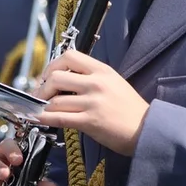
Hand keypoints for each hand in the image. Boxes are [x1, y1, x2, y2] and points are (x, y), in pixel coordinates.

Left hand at [33, 49, 149, 156]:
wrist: (146, 128)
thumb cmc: (130, 108)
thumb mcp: (114, 82)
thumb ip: (91, 77)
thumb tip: (64, 80)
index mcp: (101, 70)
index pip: (69, 56)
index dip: (52, 65)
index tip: (47, 76)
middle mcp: (96, 83)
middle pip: (56, 77)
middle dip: (42, 87)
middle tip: (39, 95)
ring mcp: (92, 102)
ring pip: (55, 100)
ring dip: (42, 105)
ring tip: (39, 109)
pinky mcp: (90, 121)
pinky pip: (59, 118)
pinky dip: (44, 118)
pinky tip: (38, 119)